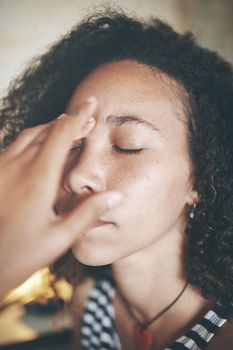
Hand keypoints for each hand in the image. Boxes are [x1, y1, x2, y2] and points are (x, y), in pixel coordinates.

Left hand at [0, 97, 121, 300]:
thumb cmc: (21, 254)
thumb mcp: (60, 237)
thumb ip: (88, 213)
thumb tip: (116, 196)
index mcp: (39, 178)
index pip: (62, 134)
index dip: (79, 116)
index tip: (91, 103)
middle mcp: (18, 166)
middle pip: (47, 130)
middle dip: (68, 121)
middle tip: (86, 118)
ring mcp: (2, 168)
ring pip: (29, 135)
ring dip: (50, 128)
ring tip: (66, 127)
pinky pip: (11, 145)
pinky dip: (30, 138)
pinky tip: (36, 142)